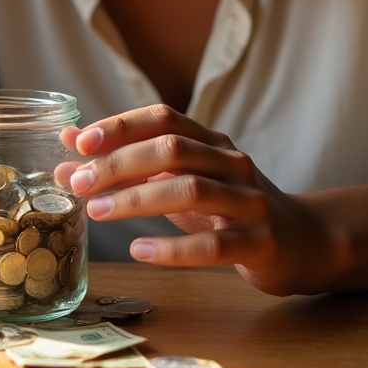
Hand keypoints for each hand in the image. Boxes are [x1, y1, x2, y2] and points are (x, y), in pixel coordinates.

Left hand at [61, 105, 336, 295]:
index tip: (81, 142)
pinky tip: (139, 250)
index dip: (122, 126)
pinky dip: (172, 248)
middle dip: (119, 163)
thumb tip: (67, 143)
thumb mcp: (177, 179)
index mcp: (209, 140)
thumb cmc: (225, 206)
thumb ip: (127, 161)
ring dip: (137, 199)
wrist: (300, 241)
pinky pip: (214, 245)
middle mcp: (231, 162)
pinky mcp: (261, 242)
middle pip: (172, 149)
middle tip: (78, 182)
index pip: (163, 117)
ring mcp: (250, 200)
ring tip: (97, 211)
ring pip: (191, 190)